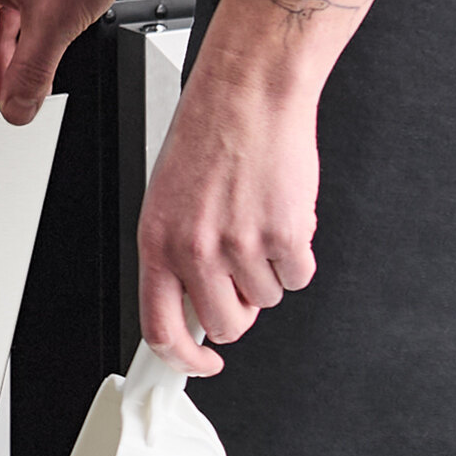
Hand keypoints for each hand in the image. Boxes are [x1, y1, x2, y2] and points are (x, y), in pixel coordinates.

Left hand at [136, 0, 407, 374]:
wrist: (249, 92)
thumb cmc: (208, 139)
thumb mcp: (168, 206)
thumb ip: (177, 260)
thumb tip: (194, 310)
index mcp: (157, 246)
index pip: (160, 331)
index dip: (184, 358)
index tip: (201, 363)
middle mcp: (195, 251)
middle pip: (226, 323)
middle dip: (240, 309)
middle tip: (244, 274)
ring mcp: (241, 246)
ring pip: (266, 299)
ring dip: (269, 272)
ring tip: (260, 224)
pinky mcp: (285, 234)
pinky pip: (298, 276)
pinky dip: (298, 257)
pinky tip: (284, 219)